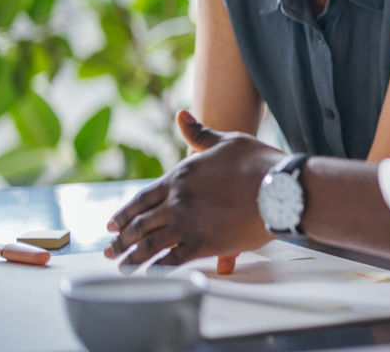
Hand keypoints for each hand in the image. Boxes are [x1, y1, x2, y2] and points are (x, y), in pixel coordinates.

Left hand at [105, 109, 283, 267]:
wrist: (280, 188)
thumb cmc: (257, 162)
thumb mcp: (227, 141)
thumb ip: (200, 134)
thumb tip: (181, 114)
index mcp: (179, 177)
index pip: (142, 198)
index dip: (125, 213)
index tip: (112, 224)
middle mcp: (176, 202)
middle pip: (139, 224)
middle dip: (121, 239)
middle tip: (109, 250)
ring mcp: (186, 224)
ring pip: (149, 245)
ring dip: (132, 257)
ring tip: (122, 266)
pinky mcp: (202, 244)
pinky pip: (171, 260)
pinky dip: (156, 269)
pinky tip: (149, 274)